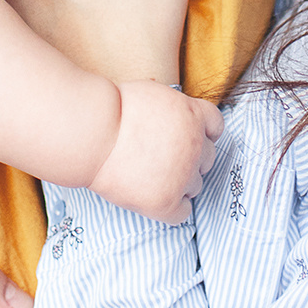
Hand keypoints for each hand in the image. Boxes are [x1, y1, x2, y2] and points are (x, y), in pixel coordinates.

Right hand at [90, 79, 224, 222]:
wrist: (92, 134)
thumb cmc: (113, 110)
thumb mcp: (154, 94)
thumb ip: (175, 109)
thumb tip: (178, 119)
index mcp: (193, 115)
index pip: (216, 127)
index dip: (201, 133)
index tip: (186, 138)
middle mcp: (196, 145)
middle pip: (208, 158)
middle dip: (189, 158)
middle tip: (161, 158)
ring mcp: (183, 175)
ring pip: (196, 186)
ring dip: (179, 183)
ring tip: (149, 176)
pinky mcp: (166, 202)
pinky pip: (183, 213)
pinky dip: (171, 209)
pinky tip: (151, 197)